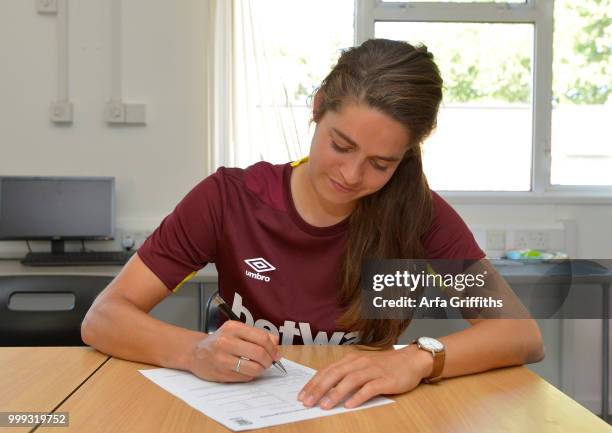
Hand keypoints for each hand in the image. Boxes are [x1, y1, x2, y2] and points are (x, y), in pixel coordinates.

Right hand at [189, 320, 280, 381]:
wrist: (195, 352)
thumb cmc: (219, 341)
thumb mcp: (236, 331)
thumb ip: (256, 335)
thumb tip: (276, 343)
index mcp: (233, 327)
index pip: (262, 338)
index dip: (273, 348)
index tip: (276, 353)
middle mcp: (227, 341)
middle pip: (259, 353)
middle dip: (269, 360)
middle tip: (270, 362)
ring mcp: (222, 358)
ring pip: (253, 368)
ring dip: (261, 369)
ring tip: (259, 367)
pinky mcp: (221, 373)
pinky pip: (244, 377)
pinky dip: (250, 375)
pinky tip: (247, 371)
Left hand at [297, 345, 432, 408]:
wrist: (411, 360)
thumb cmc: (384, 365)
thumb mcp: (361, 366)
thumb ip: (345, 374)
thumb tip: (325, 389)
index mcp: (350, 360)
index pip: (327, 371)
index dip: (313, 383)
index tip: (302, 395)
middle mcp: (359, 363)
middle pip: (335, 375)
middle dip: (319, 389)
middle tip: (307, 402)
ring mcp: (372, 371)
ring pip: (350, 380)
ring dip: (336, 393)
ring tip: (325, 405)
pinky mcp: (385, 380)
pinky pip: (370, 388)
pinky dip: (359, 396)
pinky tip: (350, 404)